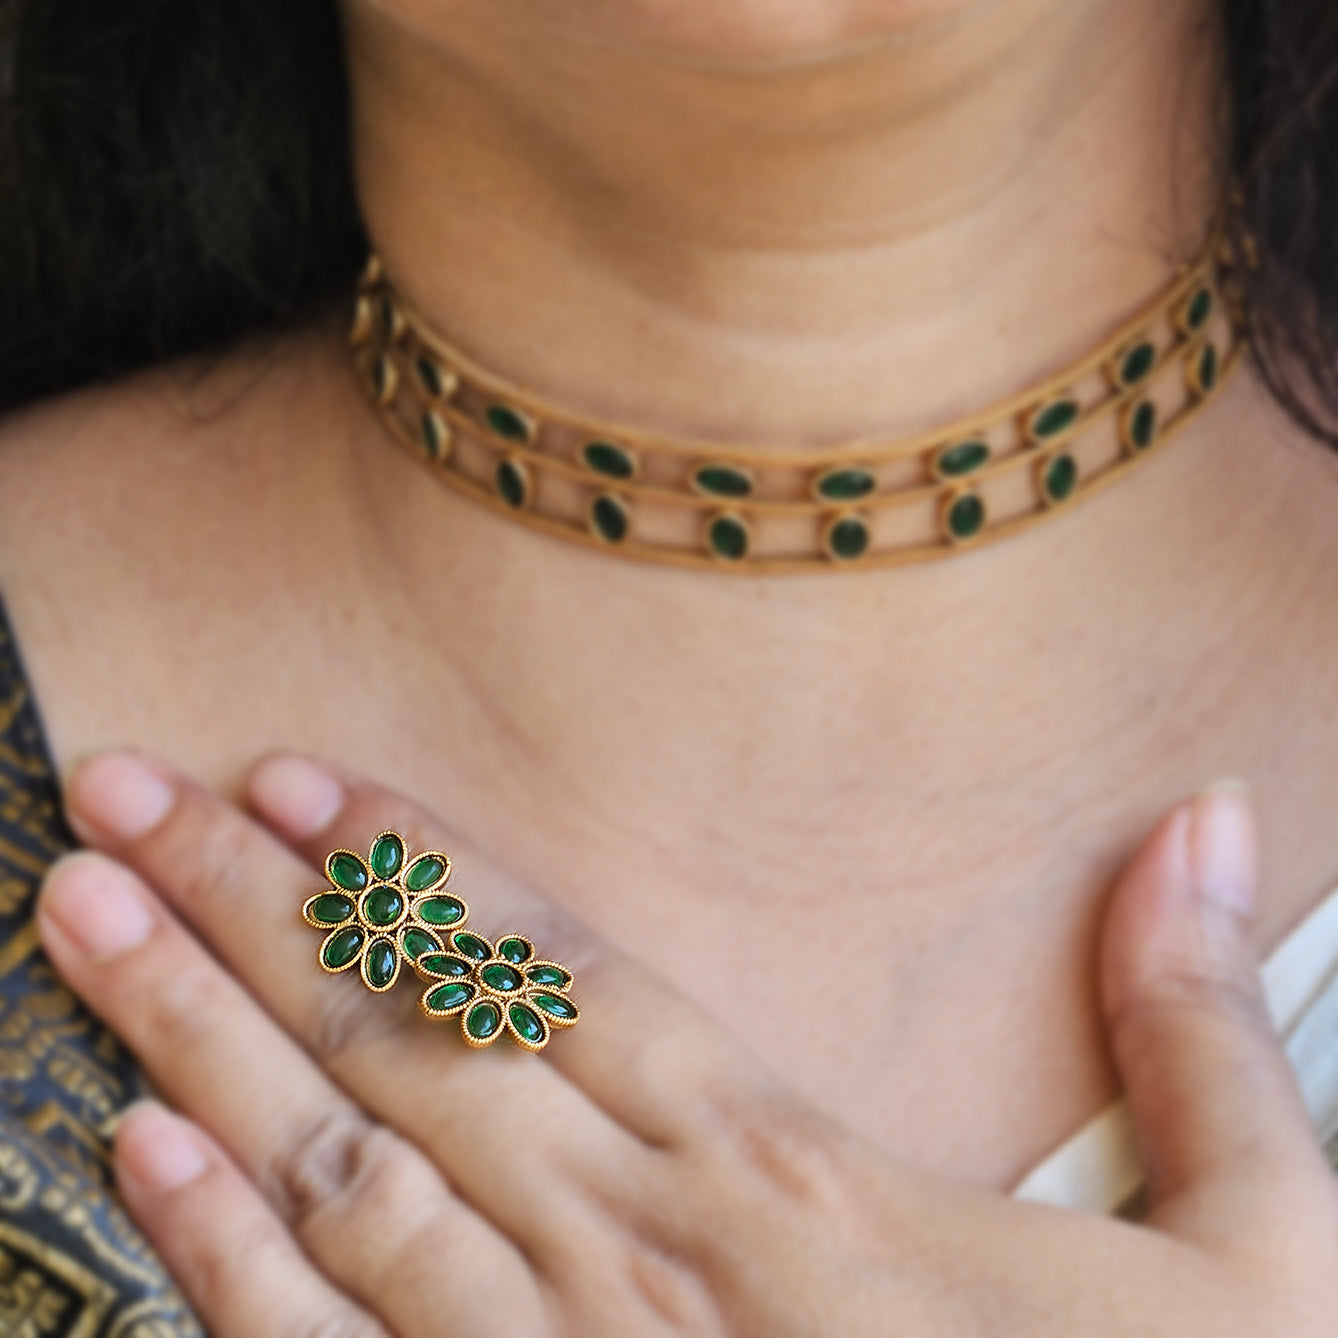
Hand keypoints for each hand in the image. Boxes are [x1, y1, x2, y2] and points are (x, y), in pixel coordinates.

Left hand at [36, 754, 1337, 1335]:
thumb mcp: (1258, 1260)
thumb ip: (1198, 1036)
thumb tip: (1200, 830)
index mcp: (797, 1187)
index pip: (557, 972)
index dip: (414, 865)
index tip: (294, 778)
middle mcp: (651, 1263)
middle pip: (408, 1044)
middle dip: (247, 909)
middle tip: (118, 800)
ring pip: (341, 1176)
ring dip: (197, 1040)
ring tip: (82, 919)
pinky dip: (228, 1257)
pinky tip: (137, 1156)